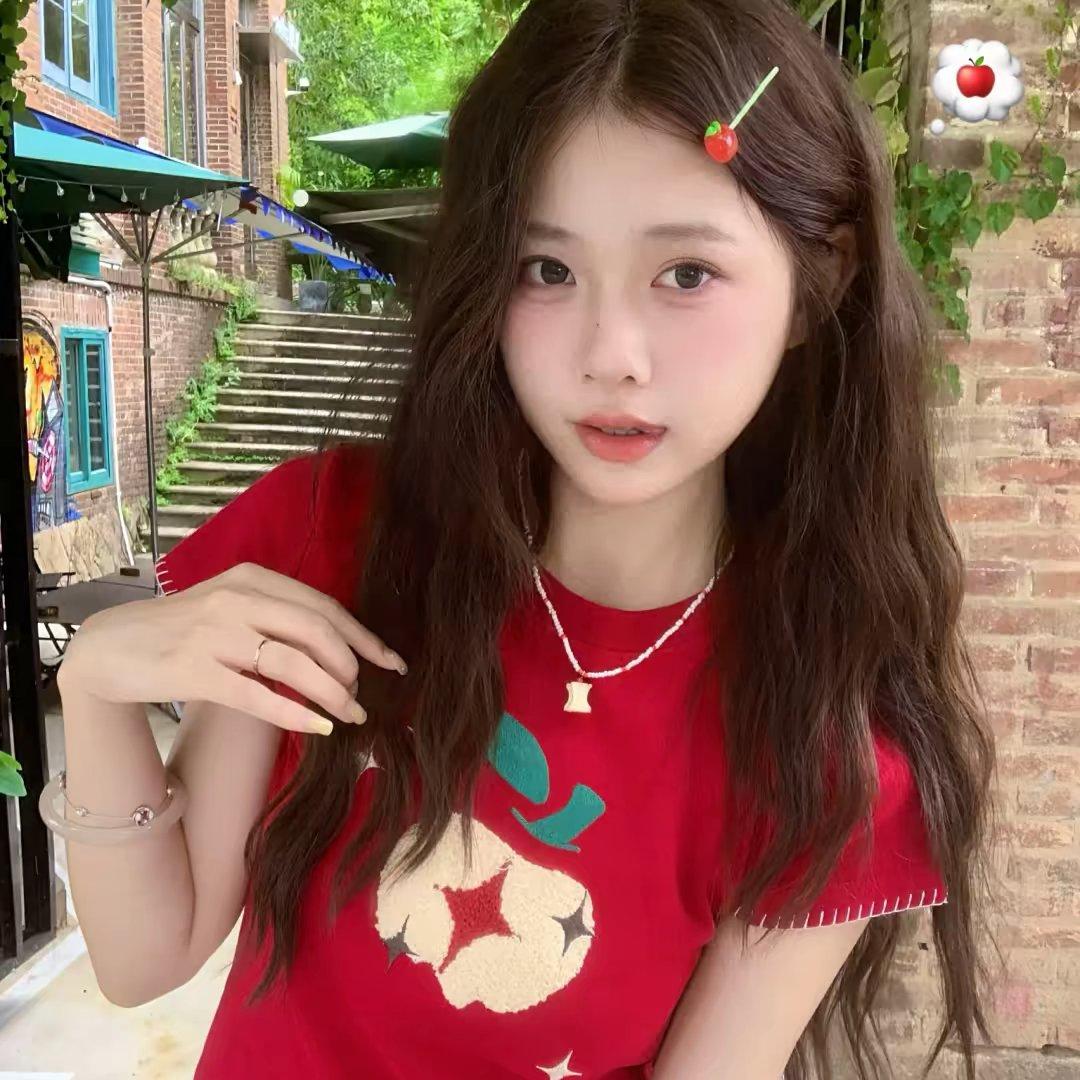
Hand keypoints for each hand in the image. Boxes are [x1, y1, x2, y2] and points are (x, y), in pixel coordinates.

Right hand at [58, 562, 405, 734]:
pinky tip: (318, 727)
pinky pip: (257, 694)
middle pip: (317, 630)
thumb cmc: (179, 630)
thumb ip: (275, 617)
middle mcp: (238, 598)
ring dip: (331, 693)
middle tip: (363, 696)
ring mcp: (215, 632)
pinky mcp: (194, 669)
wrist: (109, 647)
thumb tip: (335, 650)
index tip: (391, 662)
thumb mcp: (230, 607)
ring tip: (350, 715)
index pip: (324, 606)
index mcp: (253, 578)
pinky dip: (295, 712)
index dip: (363, 637)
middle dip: (351, 666)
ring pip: (293, 662)